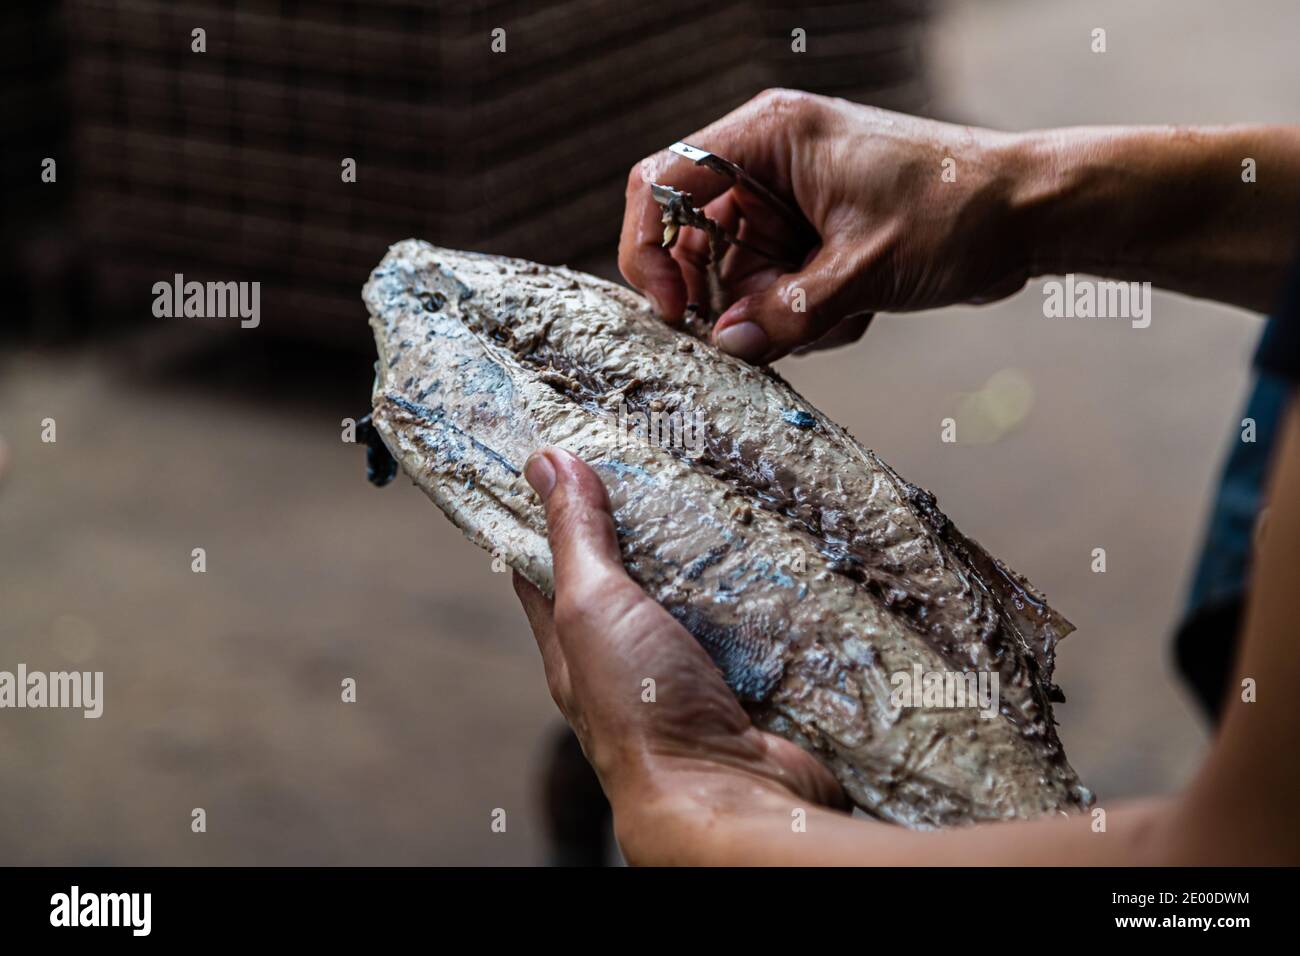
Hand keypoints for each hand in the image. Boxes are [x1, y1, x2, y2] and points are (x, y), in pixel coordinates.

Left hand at [512, 447, 843, 864]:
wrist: (734, 797)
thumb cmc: (643, 708)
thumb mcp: (594, 605)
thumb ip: (576, 537)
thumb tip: (545, 461)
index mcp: (577, 648)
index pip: (549, 571)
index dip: (551, 516)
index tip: (568, 458)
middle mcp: (631, 662)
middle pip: (634, 579)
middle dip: (649, 526)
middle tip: (672, 459)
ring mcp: (693, 674)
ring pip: (698, 599)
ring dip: (714, 557)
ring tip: (734, 491)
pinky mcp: (750, 683)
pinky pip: (755, 624)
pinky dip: (765, 590)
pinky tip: (782, 550)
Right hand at [619, 89, 1033, 362]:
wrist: (1030, 214)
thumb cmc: (958, 210)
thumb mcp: (867, 268)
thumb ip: (789, 311)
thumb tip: (728, 347)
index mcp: (770, 138)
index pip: (664, 181)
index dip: (651, 249)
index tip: (675, 311)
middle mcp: (768, 166)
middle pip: (693, 241)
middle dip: (725, 298)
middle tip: (761, 335)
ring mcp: (789, 204)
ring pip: (735, 279)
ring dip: (773, 314)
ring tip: (838, 314)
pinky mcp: (811, 238)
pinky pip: (772, 291)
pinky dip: (803, 316)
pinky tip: (858, 309)